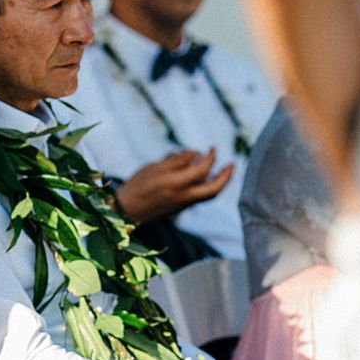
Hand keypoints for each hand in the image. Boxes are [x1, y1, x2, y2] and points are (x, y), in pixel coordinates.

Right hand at [116, 148, 233, 221]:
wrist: (126, 210)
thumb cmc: (137, 185)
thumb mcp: (154, 167)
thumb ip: (176, 161)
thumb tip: (196, 153)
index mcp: (176, 184)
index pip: (202, 170)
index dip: (210, 158)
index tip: (212, 148)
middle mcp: (183, 196)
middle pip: (214, 189)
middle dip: (226, 177)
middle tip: (232, 163)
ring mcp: (184, 204)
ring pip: (209, 195)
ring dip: (219, 182)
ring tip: (222, 169)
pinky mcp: (181, 208)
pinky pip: (200, 197)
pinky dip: (207, 186)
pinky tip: (205, 177)